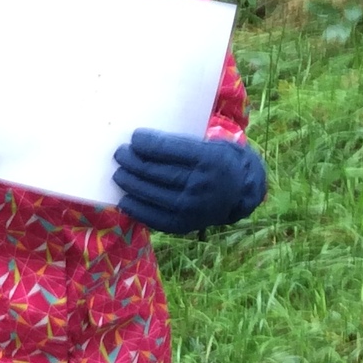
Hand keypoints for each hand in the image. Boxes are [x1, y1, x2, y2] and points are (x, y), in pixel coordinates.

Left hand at [113, 130, 265, 234]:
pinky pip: (154, 218)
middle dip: (131, 161)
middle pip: (153, 171)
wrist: (243, 192)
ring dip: (128, 182)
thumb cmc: (220, 160)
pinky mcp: (185, 224)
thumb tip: (141, 142)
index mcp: (207, 158)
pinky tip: (124, 199)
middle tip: (120, 154)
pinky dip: (135, 208)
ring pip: (150, 193)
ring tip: (119, 173)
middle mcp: (200, 184)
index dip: (144, 143)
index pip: (166, 149)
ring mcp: (192, 207)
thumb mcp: (209, 144)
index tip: (134, 137)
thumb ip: (181, 144)